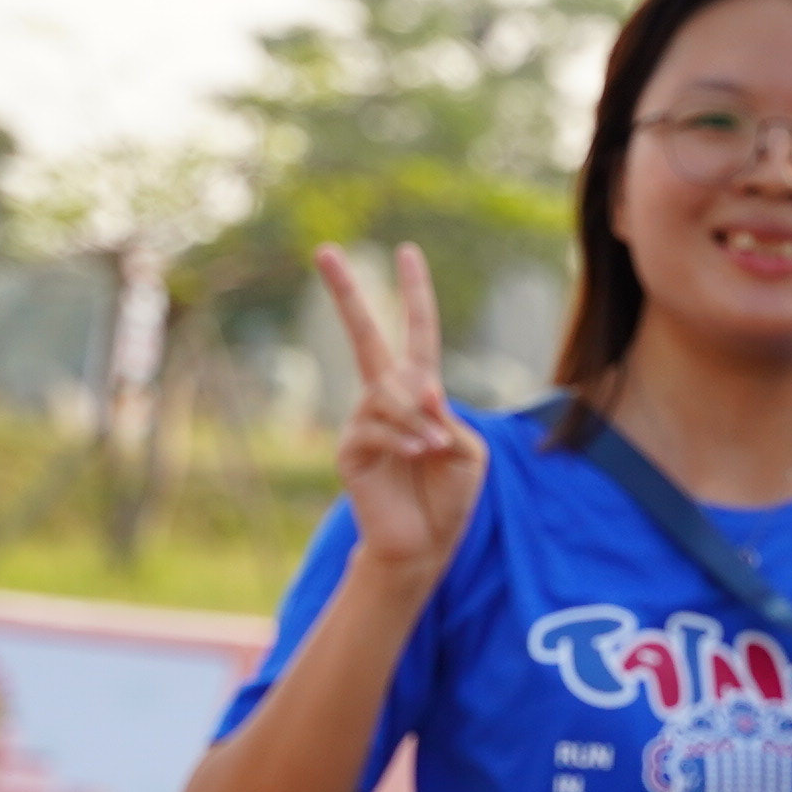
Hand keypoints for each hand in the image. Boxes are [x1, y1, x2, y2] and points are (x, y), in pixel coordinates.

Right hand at [316, 244, 484, 597]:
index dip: (414, 293)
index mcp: (420, 392)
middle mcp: (386, 398)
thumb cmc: (450, 495)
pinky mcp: (350, 450)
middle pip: (364, 337)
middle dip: (345, 294)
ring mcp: (364, 421)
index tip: (407, 251)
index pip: (416, 332)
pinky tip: (418, 453)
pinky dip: (401, 437)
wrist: (426, 542)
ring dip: (414, 418)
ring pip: (385, 395)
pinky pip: (373, 427)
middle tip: (324, 249)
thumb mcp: (467, 452)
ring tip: (432, 450)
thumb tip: (418, 390)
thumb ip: (447, 418)